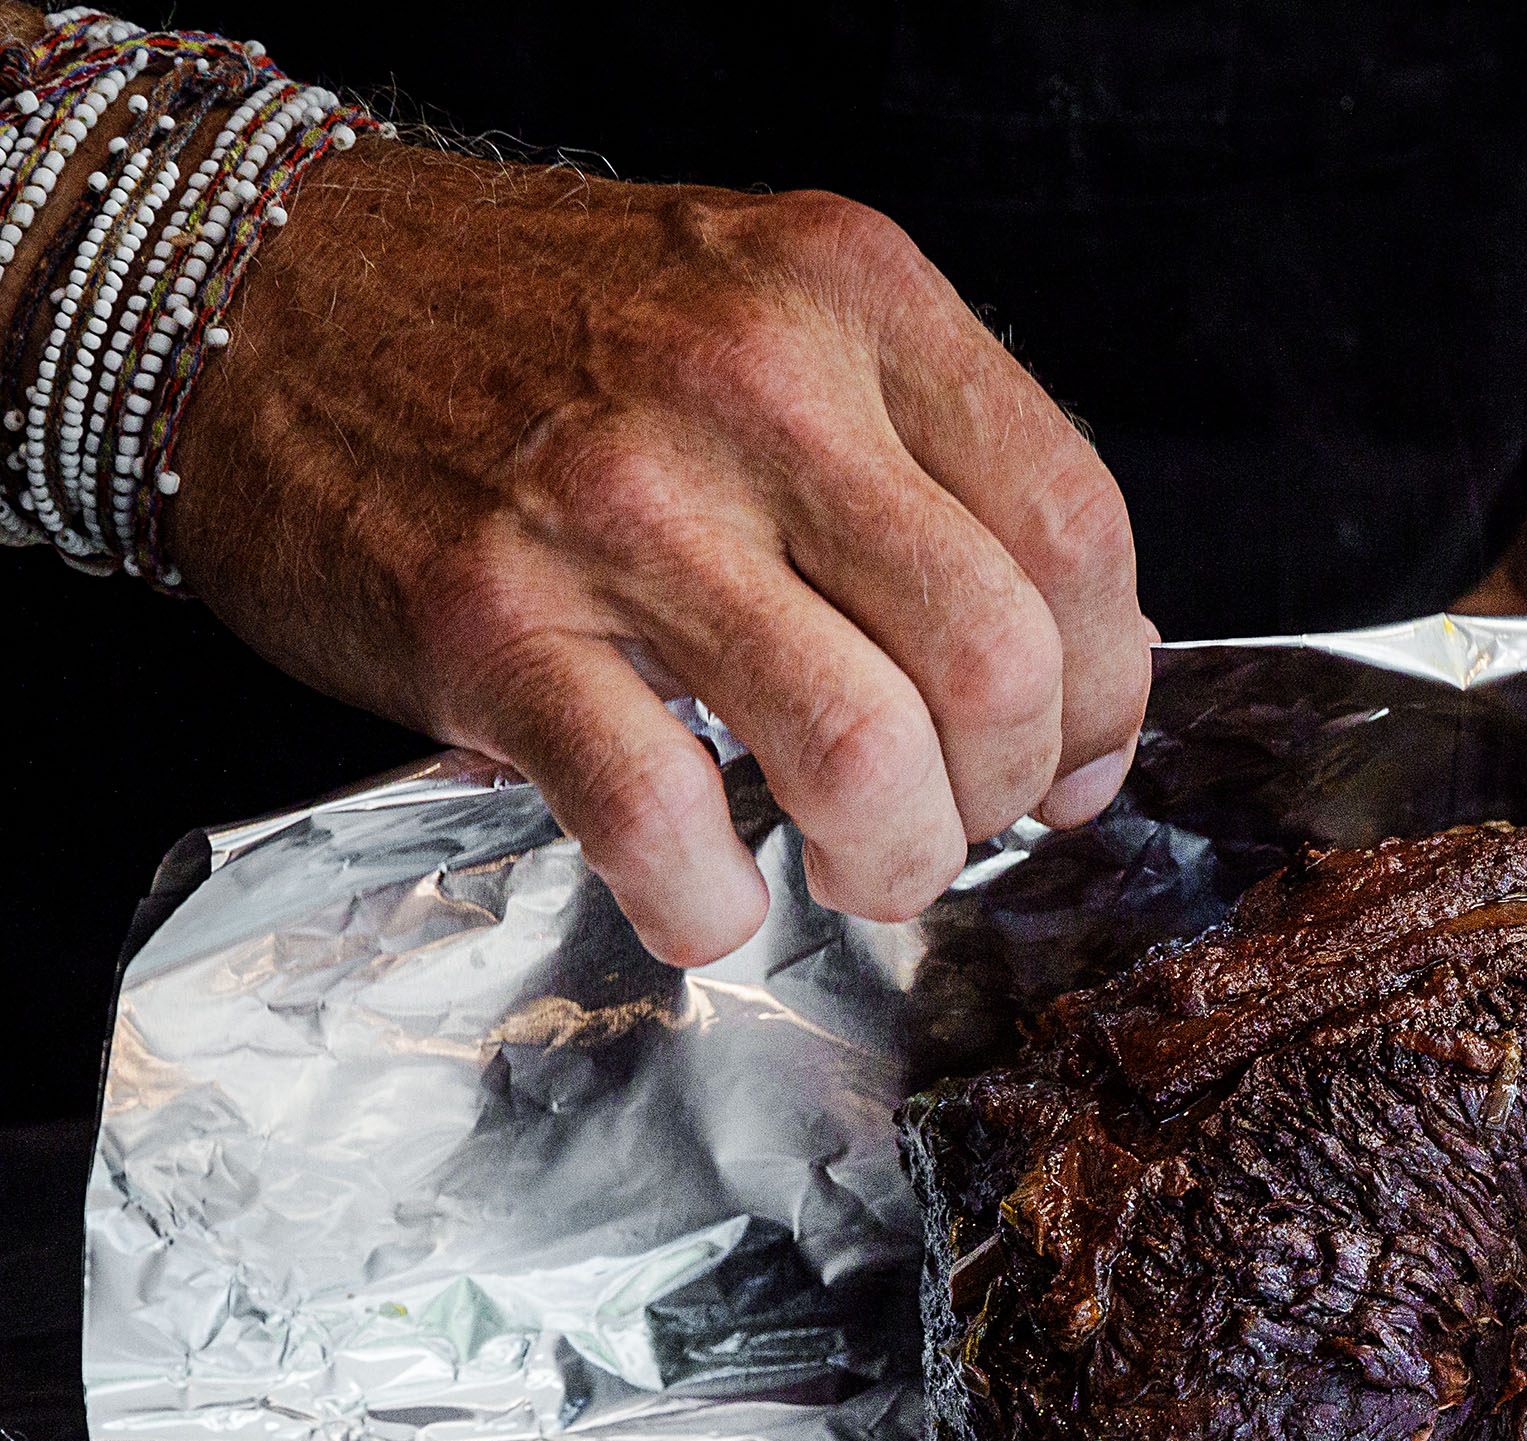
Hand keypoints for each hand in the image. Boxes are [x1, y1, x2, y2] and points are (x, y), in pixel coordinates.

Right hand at [167, 147, 1153, 965]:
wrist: (252, 288)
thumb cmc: (534, 329)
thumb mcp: (770, 320)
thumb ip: (926, 463)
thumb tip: (1079, 667)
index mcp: (853, 298)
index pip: (1074, 532)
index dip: (1109, 691)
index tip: (1078, 761)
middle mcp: (753, 383)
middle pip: (995, 663)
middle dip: (1006, 794)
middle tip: (957, 822)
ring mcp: (618, 503)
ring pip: (866, 752)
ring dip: (890, 861)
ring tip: (856, 865)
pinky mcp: (489, 621)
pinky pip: (665, 819)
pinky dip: (711, 902)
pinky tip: (707, 893)